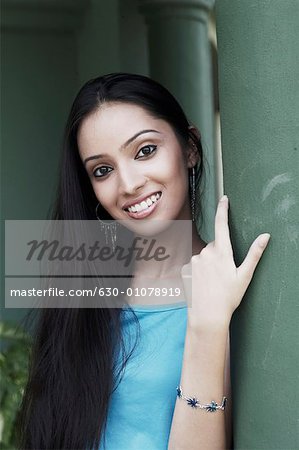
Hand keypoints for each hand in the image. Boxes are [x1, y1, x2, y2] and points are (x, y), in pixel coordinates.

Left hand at [181, 195, 269, 330]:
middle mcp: (205, 252)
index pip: (222, 224)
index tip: (224, 199)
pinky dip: (201, 271)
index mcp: (221, 252)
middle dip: (220, 254)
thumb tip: (265, 236)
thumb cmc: (228, 297)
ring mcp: (194, 260)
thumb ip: (254, 254)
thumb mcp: (244, 275)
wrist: (207, 315)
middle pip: (215, 245)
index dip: (223, 210)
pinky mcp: (186, 268)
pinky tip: (204, 284)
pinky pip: (196, 264)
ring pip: (205, 255)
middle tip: (225, 274)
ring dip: (210, 263)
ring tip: (214, 282)